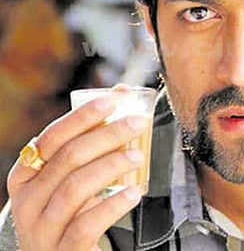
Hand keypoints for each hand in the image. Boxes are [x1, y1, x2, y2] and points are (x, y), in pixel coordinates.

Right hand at [7, 96, 147, 249]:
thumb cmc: (72, 213)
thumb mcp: (73, 177)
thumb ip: (93, 139)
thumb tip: (121, 92)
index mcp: (25, 177)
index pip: (51, 138)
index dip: (82, 116)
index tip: (113, 101)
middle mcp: (27, 202)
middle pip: (68, 158)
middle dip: (107, 135)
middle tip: (138, 124)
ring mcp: (42, 230)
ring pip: (75, 188)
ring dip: (112, 166)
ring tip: (139, 157)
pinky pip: (86, 225)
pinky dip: (113, 205)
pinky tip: (134, 192)